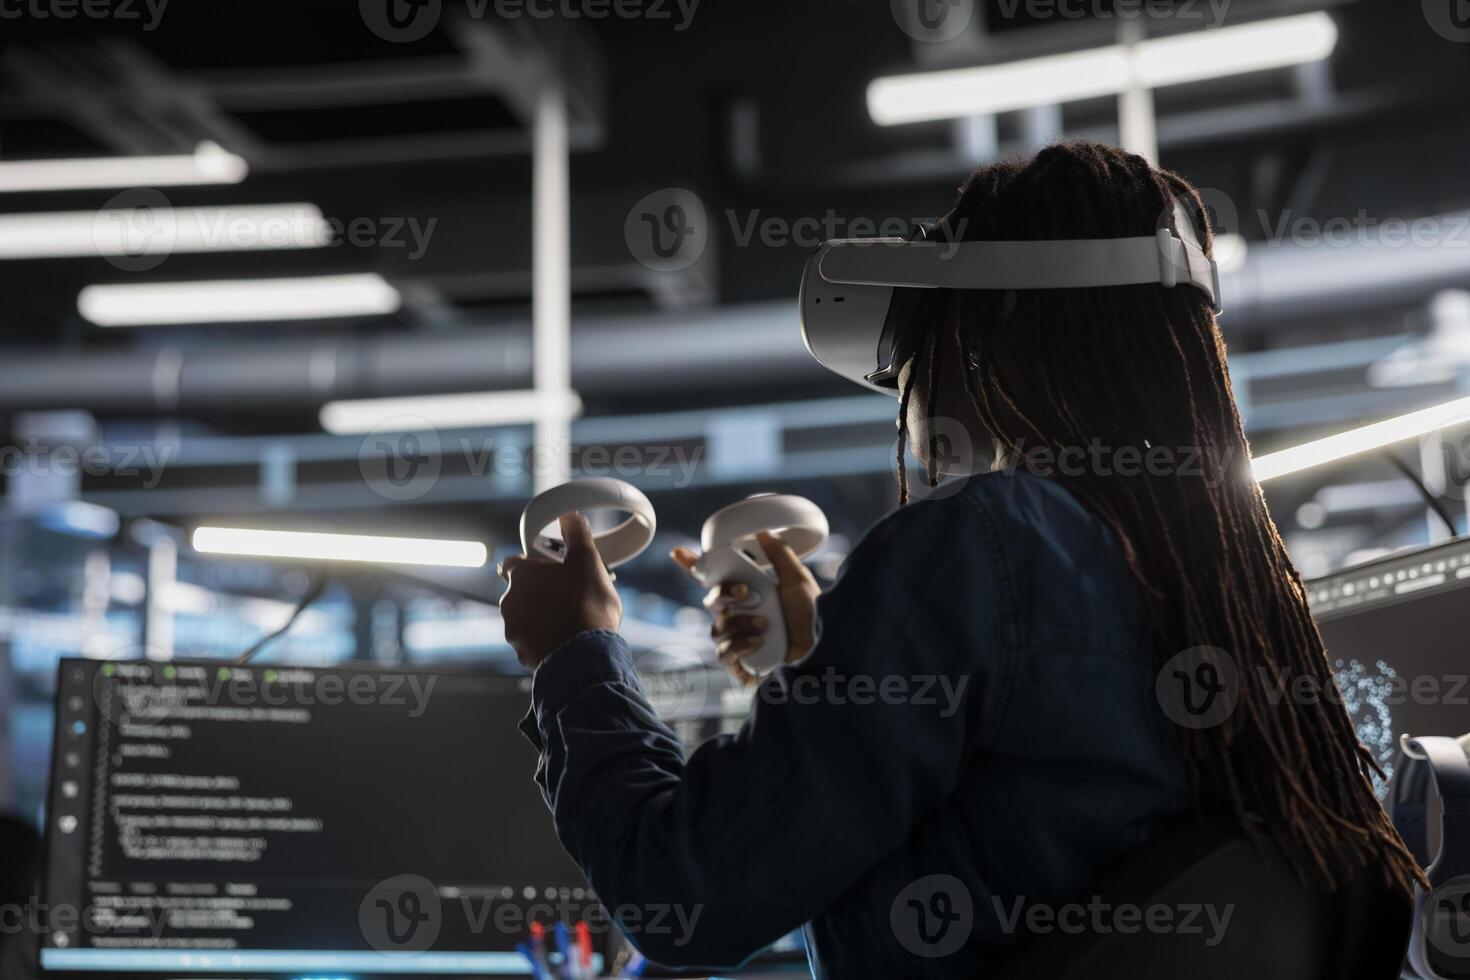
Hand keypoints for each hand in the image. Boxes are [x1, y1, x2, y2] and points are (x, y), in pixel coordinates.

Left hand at [498, 513, 621, 670]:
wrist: (587, 655)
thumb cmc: (587, 605)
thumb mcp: (588, 561)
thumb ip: (576, 534)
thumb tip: (570, 517)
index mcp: (521, 575)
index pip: (513, 562)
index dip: (533, 564)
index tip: (551, 569)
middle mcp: (510, 602)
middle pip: (522, 591)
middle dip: (541, 592)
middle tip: (569, 595)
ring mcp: (514, 630)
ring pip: (526, 617)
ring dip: (542, 617)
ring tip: (570, 620)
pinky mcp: (523, 653)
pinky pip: (532, 641)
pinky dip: (544, 639)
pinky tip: (566, 639)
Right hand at [671, 531, 820, 686]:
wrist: (822, 651)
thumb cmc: (813, 619)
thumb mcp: (798, 580)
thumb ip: (780, 554)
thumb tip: (763, 532)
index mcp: (749, 596)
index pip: (715, 581)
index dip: (694, 567)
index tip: (678, 552)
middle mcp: (740, 618)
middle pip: (712, 603)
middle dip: (725, 595)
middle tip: (745, 593)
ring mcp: (738, 642)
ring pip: (716, 629)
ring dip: (739, 623)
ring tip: (765, 625)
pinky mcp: (740, 665)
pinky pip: (723, 653)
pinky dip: (740, 644)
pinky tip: (758, 643)